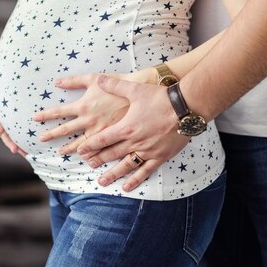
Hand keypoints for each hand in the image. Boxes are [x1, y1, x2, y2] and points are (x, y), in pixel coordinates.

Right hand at [0, 87, 26, 156]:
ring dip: (19, 148)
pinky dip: (28, 146)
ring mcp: (17, 128)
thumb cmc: (16, 90)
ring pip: (16, 140)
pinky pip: (26, 140)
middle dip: (9, 143)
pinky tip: (33, 152)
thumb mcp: (7, 90)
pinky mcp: (26, 130)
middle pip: (6, 135)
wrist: (30, 94)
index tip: (1, 130)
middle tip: (14, 149)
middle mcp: (8, 123)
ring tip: (25, 154)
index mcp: (2, 114)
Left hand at [75, 75, 190, 192]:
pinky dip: (135, 180)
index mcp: (126, 127)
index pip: (102, 138)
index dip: (89, 145)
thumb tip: (99, 79)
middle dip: (98, 159)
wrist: (186, 107)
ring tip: (102, 181)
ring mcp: (147, 150)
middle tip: (88, 164)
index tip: (80, 151)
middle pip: (111, 153)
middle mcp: (134, 141)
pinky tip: (127, 187)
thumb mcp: (136, 89)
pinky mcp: (160, 156)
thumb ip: (115, 85)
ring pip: (126, 165)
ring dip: (113, 174)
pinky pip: (145, 171)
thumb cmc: (160, 98)